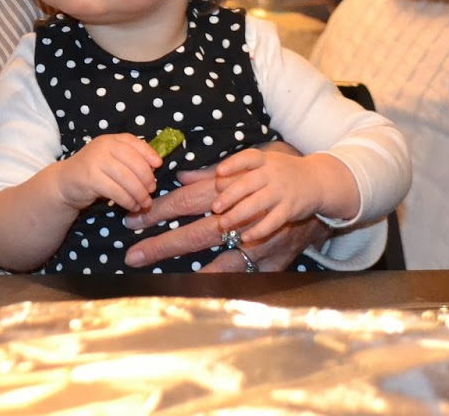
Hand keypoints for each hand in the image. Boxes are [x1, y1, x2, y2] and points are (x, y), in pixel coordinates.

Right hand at [53, 134, 160, 213]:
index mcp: (111, 140)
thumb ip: (129, 160)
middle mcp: (103, 146)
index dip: (148, 153)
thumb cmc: (94, 173)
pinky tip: (132, 206)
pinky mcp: (90, 179)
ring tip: (144, 203)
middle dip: (146, 178)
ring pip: (126, 178)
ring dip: (139, 193)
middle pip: (133, 161)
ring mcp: (95, 161)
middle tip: (152, 190)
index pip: (134, 142)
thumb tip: (155, 166)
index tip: (158, 165)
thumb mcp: (111, 160)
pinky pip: (115, 191)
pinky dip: (127, 200)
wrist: (64, 184)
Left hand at [121, 143, 328, 271]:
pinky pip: (247, 268)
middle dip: (163, 244)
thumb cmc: (275, 172)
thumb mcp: (245, 164)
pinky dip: (226, 276)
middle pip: (196, 231)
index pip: (186, 200)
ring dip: (189, 262)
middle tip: (132, 254)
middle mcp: (240, 212)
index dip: (158, 210)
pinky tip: (204, 283)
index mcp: (228, 188)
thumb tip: (180, 177)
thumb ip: (211, 174)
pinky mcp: (274, 253)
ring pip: (220, 251)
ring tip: (161, 272)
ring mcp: (258, 235)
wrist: (316, 185)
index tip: (131, 220)